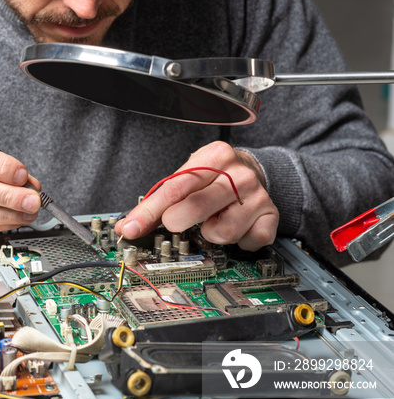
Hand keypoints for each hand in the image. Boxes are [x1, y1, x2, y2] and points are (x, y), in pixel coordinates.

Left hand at [115, 141, 278, 250]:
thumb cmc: (215, 177)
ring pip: (220, 232)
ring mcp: (257, 195)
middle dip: (177, 222)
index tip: (131, 229)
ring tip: (214, 219)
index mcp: (214, 156)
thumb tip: (128, 226)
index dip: (148, 213)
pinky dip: (236, 241)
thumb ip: (159, 200)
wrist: (258, 171)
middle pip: (195, 208)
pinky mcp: (270, 216)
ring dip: (210, 233)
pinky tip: (237, 226)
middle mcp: (238, 174)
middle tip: (176, 222)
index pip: (173, 189)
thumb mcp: (189, 176)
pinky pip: (245, 242)